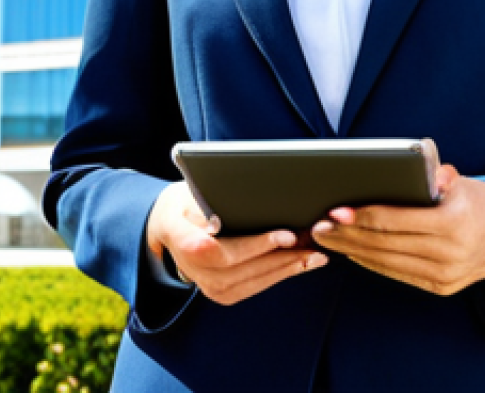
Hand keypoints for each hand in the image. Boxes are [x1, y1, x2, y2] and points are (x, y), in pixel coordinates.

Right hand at [146, 182, 327, 305]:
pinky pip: (254, 286)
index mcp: (179, 237)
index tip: (285, 235)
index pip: (217, 248)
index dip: (253, 245)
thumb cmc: (183, 202)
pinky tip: (299, 264)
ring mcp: (207, 286)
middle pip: (241, 268)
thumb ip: (206, 201)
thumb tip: (227, 215)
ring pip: (252, 281)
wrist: (170, 226)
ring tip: (315, 254)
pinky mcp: (221, 294)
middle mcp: (192, 268)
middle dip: (282, 256)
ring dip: (287, 268)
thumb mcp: (188, 191)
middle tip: (313, 244)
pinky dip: (279, 275)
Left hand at [311, 164, 484, 295]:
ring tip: (325, 237)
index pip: (396, 221)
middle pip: (385, 244)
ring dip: (351, 250)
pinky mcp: (440, 287)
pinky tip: (350, 250)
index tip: (335, 211)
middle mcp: (449, 254)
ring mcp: (445, 276)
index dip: (362, 216)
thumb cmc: (474, 202)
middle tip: (318, 225)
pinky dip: (370, 262)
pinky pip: (397, 273)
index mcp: (453, 224)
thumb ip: (440, 175)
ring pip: (387, 262)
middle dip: (347, 235)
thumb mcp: (461, 184)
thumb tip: (422, 164)